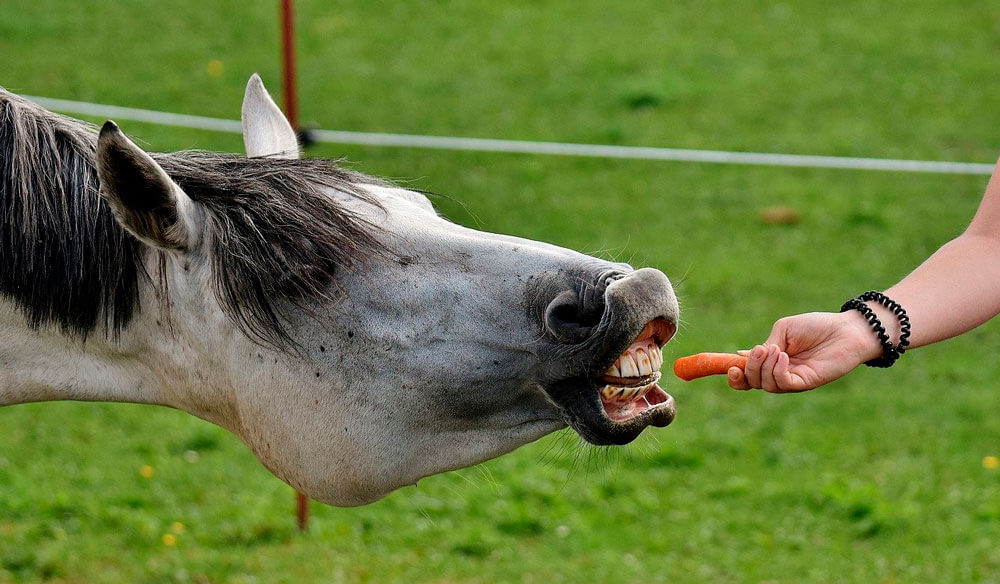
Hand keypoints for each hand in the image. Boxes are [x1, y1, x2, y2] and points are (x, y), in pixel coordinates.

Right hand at [728, 311, 879, 392]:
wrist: (846, 330)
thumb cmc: (816, 326)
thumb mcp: (784, 329)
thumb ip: (767, 344)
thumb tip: (743, 355)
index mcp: (770, 360)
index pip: (747, 375)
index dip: (734, 375)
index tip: (730, 367)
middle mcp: (779, 373)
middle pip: (752, 383)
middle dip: (747, 369)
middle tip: (758, 351)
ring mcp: (792, 380)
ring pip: (766, 385)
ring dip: (764, 367)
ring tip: (776, 349)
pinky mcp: (806, 383)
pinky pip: (784, 384)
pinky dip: (778, 371)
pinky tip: (783, 356)